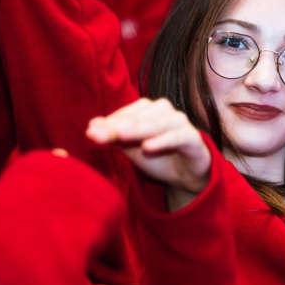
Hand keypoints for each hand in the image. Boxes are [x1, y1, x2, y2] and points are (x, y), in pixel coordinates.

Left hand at [87, 98, 210, 210]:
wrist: (185, 174)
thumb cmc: (158, 156)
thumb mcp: (131, 148)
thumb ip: (114, 136)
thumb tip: (91, 126)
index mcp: (148, 109)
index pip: (127, 113)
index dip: (110, 122)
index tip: (92, 132)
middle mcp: (165, 111)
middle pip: (140, 116)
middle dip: (120, 125)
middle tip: (100, 135)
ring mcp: (180, 122)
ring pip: (159, 123)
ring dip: (140, 129)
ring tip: (122, 136)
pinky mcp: (193, 138)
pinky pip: (178, 136)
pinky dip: (164, 140)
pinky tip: (148, 147)